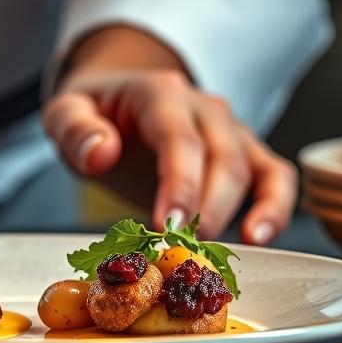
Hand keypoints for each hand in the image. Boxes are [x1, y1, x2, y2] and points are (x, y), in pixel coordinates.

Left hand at [42, 27, 296, 243]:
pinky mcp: (245, 153)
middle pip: (222, 156)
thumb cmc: (94, 113)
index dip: (179, 183)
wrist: (116, 97)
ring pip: (255, 167)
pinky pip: (275, 176)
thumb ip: (74, 129)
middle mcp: (203, 108)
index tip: (168, 225)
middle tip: (185, 248)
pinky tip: (258, 237)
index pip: (177, 137)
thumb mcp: (65, 112)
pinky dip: (276, 206)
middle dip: (209, 206)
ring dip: (245, 211)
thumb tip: (102, 153)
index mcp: (159, 93)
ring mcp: (229, 129)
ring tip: (222, 249)